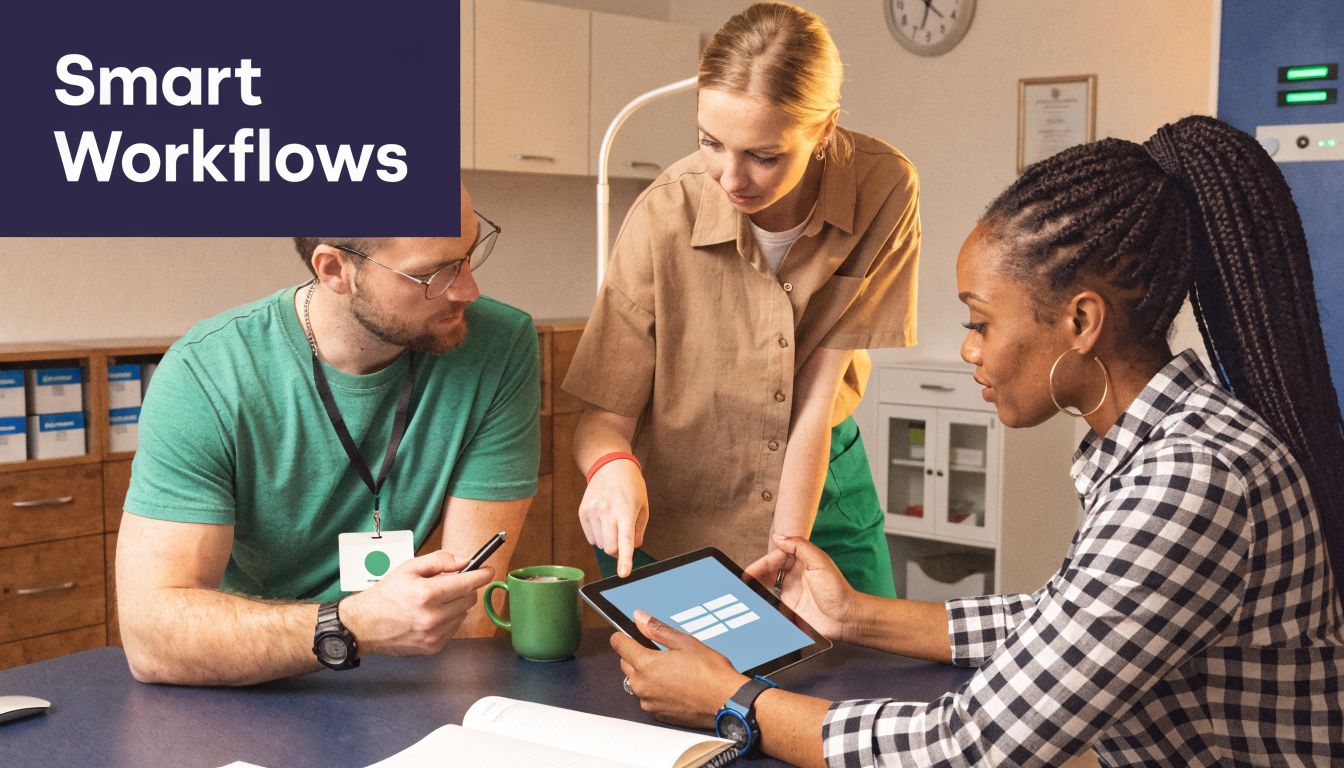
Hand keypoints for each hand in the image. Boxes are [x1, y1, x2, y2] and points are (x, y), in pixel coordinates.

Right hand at [341, 549, 494, 656]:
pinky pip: (454, 628)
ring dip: (456, 604)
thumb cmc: (385, 594)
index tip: (488, 570)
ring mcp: (434, 634)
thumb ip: (439, 560)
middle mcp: (432, 616)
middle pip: (469, 599)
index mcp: (426, 594)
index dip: (481, 575)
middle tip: (451, 584)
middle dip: (465, 588)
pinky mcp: (433, 647)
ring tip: (435, 601)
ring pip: (463, 614)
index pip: (467, 583)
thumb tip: (465, 560)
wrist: (364, 625)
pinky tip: (431, 615)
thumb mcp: (409, 568)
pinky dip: (449, 619)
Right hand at [577, 459, 648, 576]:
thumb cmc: (631, 487)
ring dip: (608, 542)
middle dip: (618, 551)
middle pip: (610, 548)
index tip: (623, 574)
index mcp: (626, 511)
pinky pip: (591, 538)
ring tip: (613, 523)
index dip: (625, 560)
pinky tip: (604, 521)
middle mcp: (607, 511)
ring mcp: (592, 512)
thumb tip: (629, 550)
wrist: (610, 466)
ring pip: (599, 544)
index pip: (625, 540)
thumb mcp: (643, 507)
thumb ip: (638, 531)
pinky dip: (598, 536)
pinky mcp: (583, 513)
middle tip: (623, 540)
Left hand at [611, 610, 746, 727]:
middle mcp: (643, 686)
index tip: (626, 634)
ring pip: (636, 683)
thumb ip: (657, 630)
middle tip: (658, 652)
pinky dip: (656, 690)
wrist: (727, 702)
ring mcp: (649, 702)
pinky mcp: (658, 714)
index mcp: (646, 665)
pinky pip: (648, 698)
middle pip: (625, 665)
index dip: (622, 636)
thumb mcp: (685, 642)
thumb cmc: (711, 672)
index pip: (619, 645)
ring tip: (671, 670)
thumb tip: (639, 618)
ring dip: (646, 675)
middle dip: (635, 656)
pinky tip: (675, 685)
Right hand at [744, 534, 854, 639]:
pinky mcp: (787, 607)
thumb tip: (778, 537)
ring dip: (755, 585)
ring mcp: (789, 591)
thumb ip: (799, 546)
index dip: (766, 561)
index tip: (758, 567)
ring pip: (765, 584)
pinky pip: (769, 600)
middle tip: (745, 579)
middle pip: (767, 570)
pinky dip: (760, 598)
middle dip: (755, 572)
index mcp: (801, 561)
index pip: (776, 556)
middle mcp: (794, 575)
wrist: (845, 619)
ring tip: (745, 588)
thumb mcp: (820, 562)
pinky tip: (754, 598)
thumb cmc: (838, 591)